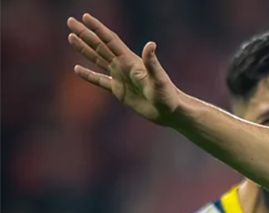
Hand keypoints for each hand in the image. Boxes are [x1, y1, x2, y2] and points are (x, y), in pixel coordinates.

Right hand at [66, 14, 182, 124]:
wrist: (170, 112)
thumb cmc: (167, 95)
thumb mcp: (159, 78)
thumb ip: (152, 62)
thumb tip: (151, 44)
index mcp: (130, 61)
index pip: (110, 40)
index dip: (98, 28)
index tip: (86, 17)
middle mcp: (123, 66)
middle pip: (100, 46)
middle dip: (85, 34)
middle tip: (70, 21)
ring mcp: (120, 77)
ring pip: (97, 59)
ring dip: (84, 49)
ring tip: (71, 37)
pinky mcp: (118, 90)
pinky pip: (100, 81)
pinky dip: (88, 75)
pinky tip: (77, 69)